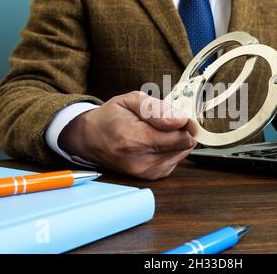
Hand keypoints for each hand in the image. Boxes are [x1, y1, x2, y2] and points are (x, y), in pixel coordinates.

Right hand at [58, 91, 196, 179]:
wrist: (90, 138)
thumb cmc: (110, 118)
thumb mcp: (130, 100)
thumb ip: (157, 109)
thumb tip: (180, 120)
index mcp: (134, 139)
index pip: (181, 137)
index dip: (185, 124)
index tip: (178, 115)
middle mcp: (141, 161)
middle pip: (183, 146)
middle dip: (180, 131)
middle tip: (164, 121)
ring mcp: (146, 172)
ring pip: (182, 153)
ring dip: (175, 141)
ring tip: (156, 131)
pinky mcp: (150, 176)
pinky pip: (174, 160)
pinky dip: (169, 150)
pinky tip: (154, 142)